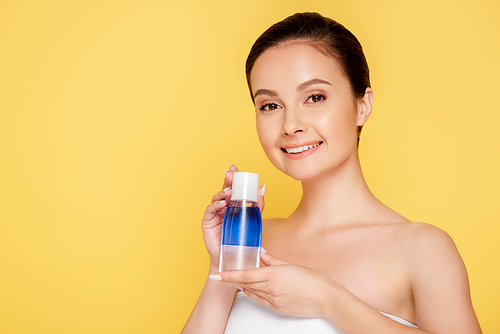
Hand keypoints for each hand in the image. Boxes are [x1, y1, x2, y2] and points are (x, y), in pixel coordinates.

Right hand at [202, 165, 264, 268]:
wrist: (234, 259)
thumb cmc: (243, 240)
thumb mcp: (254, 220)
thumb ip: (258, 204)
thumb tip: (262, 187)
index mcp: (233, 205)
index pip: (232, 188)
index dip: (233, 177)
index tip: (235, 167)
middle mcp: (223, 207)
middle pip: (224, 190)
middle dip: (227, 180)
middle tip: (231, 172)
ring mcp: (214, 214)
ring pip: (216, 198)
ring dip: (223, 192)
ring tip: (229, 190)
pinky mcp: (208, 222)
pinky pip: (210, 210)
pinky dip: (215, 204)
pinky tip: (222, 202)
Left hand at [211, 251, 336, 317]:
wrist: (327, 299)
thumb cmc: (314, 281)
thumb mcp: (292, 265)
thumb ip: (274, 260)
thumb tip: (263, 254)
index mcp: (274, 275)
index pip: (245, 275)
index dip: (228, 276)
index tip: (217, 275)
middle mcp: (271, 289)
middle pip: (246, 284)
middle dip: (233, 280)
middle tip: (224, 274)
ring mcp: (274, 300)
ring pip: (252, 292)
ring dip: (243, 286)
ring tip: (237, 279)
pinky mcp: (278, 308)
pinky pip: (261, 300)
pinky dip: (254, 294)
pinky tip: (252, 290)